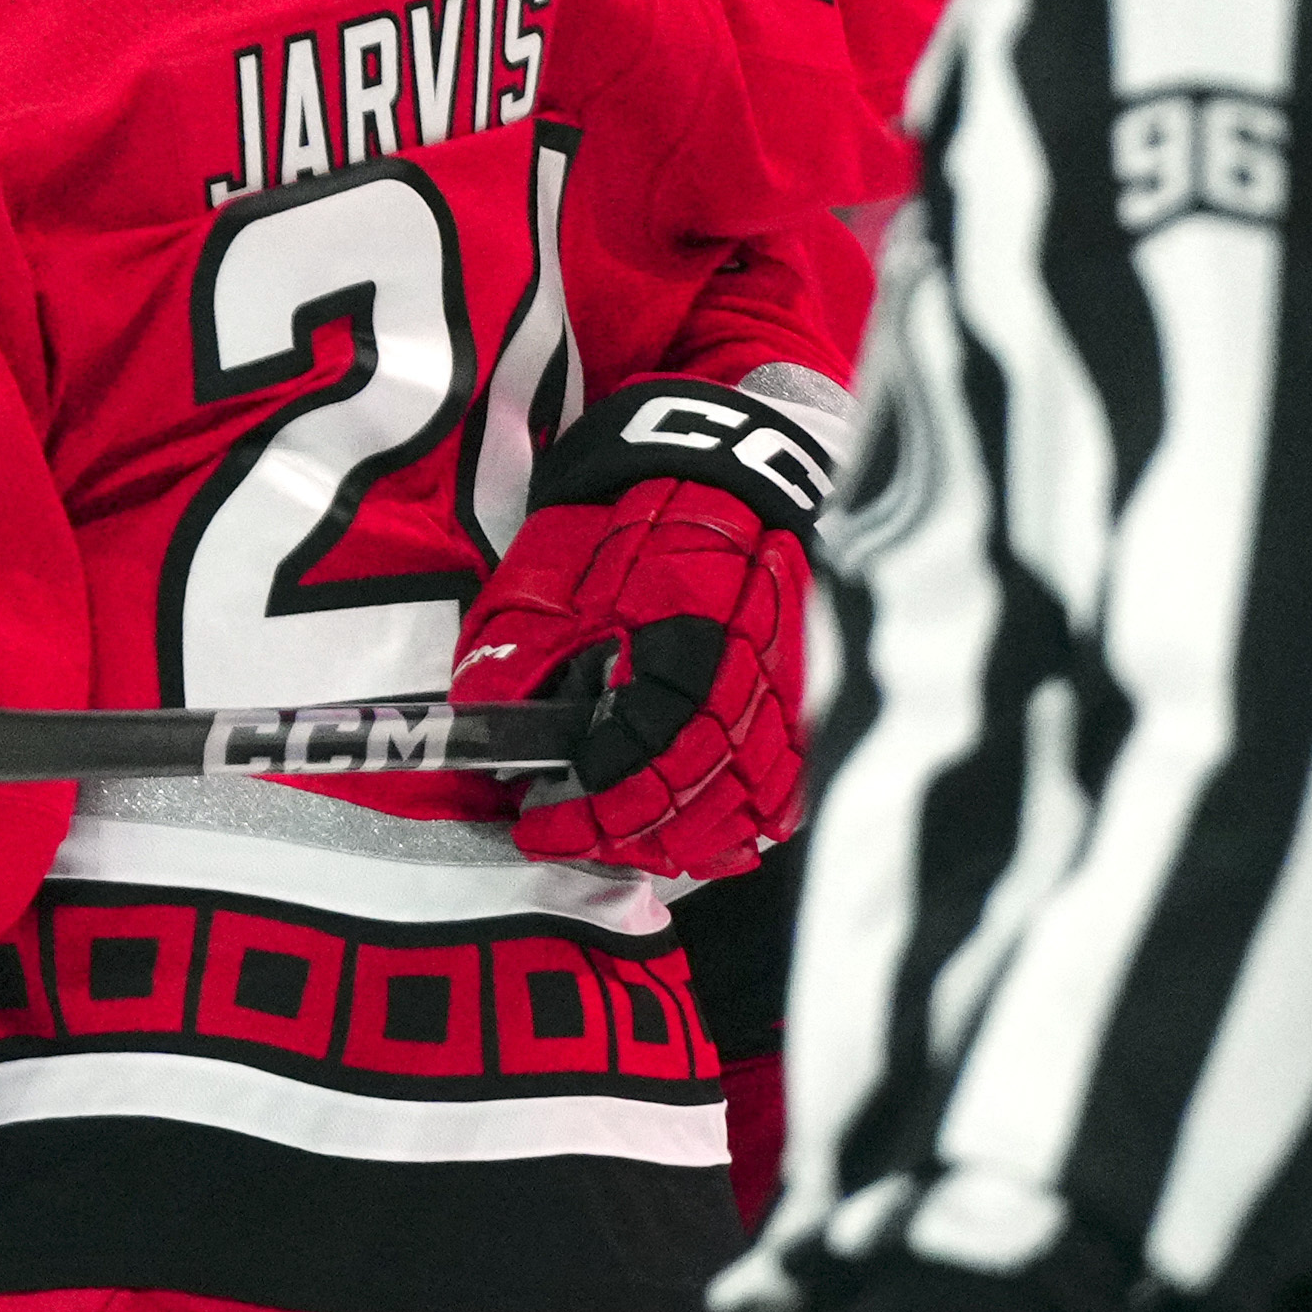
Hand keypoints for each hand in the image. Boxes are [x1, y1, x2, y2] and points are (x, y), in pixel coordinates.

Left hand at [447, 376, 824, 879]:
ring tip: (619, 845)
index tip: (536, 824)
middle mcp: (746, 680)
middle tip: (566, 838)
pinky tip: (696, 841)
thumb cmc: (634, 516)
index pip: (631, 764)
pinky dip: (739, 829)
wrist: (727, 465)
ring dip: (677, 843)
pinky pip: (785, 792)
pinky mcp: (812, 701)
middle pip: (688, 798)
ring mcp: (790, 695)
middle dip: (618, 833)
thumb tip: (499, 744)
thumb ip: (521, 660)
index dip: (579, 809)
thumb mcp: (554, 575)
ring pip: (743, 808)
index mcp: (679, 647)